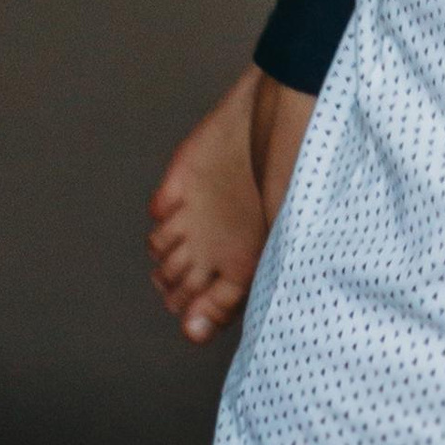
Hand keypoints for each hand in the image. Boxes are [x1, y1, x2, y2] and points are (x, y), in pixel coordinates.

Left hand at [148, 65, 269, 347]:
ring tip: (187, 235)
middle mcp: (216, 247)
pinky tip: (179, 205)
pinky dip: (162, 216)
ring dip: (165, 254)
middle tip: (193, 269)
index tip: (192, 317)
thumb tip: (194, 333)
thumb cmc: (288, 176)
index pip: (207, 310)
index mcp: (244, 266)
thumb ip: (232, 292)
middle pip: (177, 289)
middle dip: (177, 287)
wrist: (278, 111)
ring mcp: (196, 218)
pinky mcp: (180, 187)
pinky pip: (156, 216)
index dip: (196, 316)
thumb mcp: (270, 243)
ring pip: (161, 256)